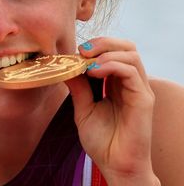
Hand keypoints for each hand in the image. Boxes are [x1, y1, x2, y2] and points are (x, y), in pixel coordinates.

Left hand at [65, 37, 158, 184]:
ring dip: (106, 51)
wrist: (116, 166)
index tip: (74, 53)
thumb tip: (65, 65)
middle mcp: (131, 83)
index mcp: (117, 84)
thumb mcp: (83, 109)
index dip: (95, 46)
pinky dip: (112, 65)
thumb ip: (78, 87)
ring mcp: (139, 90)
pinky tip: (94, 72)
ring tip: (87, 62)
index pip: (114, 51)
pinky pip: (132, 72)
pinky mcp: (143, 100)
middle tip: (82, 50)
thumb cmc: (102, 142)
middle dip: (103, 42)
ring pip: (131, 54)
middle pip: (126, 47)